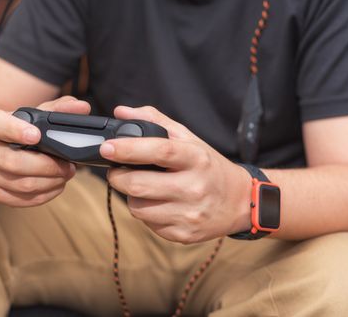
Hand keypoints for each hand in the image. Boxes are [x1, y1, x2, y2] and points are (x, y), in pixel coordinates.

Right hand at [0, 96, 90, 206]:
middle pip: (14, 162)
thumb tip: (82, 107)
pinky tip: (56, 186)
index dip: (16, 131)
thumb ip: (60, 108)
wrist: (3, 148)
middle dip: (47, 166)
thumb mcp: (39, 114)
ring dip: (50, 182)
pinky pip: (21, 200)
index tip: (37, 136)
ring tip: (66, 175)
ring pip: (21, 184)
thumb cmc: (24, 129)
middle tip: (69, 166)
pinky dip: (44, 195)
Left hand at [101, 106, 251, 243]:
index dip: (128, 149)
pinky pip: (148, 224)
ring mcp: (189, 214)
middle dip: (117, 177)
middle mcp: (194, 187)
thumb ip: (155, 121)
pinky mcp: (184, 235)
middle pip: (139, 185)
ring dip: (131, 196)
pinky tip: (156, 203)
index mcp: (196, 158)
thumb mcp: (189, 138)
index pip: (158, 151)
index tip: (107, 147)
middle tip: (116, 170)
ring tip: (141, 186)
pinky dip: (145, 212)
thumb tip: (121, 112)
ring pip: (137, 208)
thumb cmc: (208, 166)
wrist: (241, 201)